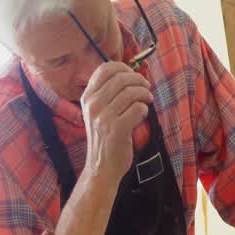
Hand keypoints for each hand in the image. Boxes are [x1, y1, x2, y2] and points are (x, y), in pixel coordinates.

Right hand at [80, 61, 152, 181]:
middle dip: (139, 80)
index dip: (123, 67)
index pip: (104, 69)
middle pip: (121, 78)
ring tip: (148, 100)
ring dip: (145, 94)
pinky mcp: (116, 130)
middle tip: (146, 88)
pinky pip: (137, 109)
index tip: (133, 75)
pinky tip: (142, 114)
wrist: (101, 167)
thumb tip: (131, 74)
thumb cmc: (104, 137)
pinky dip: (144, 109)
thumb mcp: (98, 112)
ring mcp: (103, 118)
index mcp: (87, 98)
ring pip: (131, 93)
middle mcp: (93, 105)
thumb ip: (108, 94)